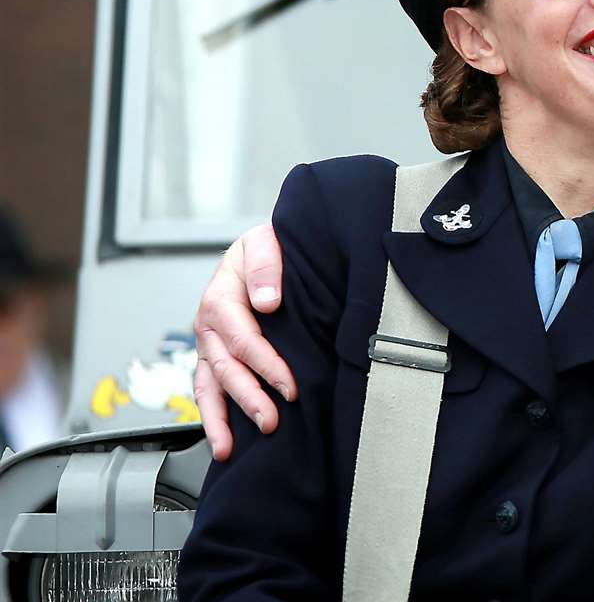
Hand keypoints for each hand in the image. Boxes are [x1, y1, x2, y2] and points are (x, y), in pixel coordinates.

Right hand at [192, 225, 296, 460]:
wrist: (257, 249)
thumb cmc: (263, 247)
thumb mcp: (263, 242)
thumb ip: (265, 266)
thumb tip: (266, 301)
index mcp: (219, 298)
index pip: (243, 340)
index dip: (267, 365)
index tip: (290, 386)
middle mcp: (208, 326)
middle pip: (225, 369)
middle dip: (248, 398)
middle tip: (271, 421)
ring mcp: (207, 345)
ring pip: (207, 388)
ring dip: (219, 420)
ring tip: (229, 448)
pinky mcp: (212, 357)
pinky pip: (206, 391)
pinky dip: (212, 418)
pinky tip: (223, 442)